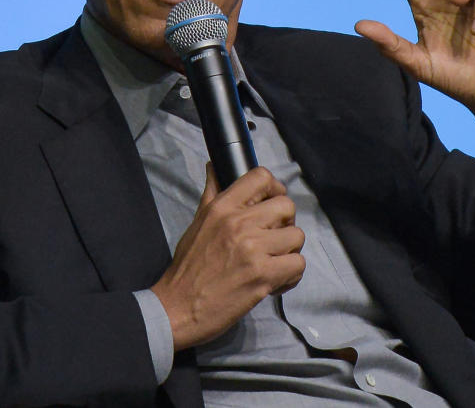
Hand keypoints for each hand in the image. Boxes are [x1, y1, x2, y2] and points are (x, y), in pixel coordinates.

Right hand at [151, 166, 304, 350]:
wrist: (176, 308)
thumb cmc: (187, 267)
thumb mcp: (197, 223)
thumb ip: (212, 194)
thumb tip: (214, 166)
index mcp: (222, 207)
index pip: (262, 177)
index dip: (274, 189)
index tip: (271, 205)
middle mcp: (239, 223)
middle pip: (287, 206)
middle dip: (285, 223)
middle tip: (274, 239)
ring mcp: (252, 249)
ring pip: (297, 236)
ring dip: (289, 251)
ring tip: (274, 262)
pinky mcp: (262, 276)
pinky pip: (298, 264)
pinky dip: (291, 275)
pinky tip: (275, 281)